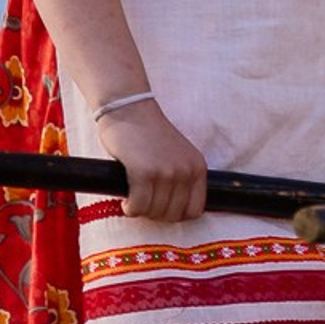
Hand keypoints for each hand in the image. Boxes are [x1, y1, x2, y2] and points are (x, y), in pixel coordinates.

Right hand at [97, 97, 206, 222]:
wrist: (128, 108)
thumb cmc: (148, 132)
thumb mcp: (177, 154)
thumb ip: (181, 178)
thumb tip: (172, 210)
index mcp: (198, 167)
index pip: (195, 210)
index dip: (176, 214)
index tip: (161, 208)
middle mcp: (185, 171)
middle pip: (173, 215)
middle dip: (156, 214)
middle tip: (144, 203)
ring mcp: (166, 172)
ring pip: (155, 212)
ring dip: (142, 211)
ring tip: (134, 199)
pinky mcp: (144, 173)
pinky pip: (139, 206)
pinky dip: (131, 208)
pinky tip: (126, 202)